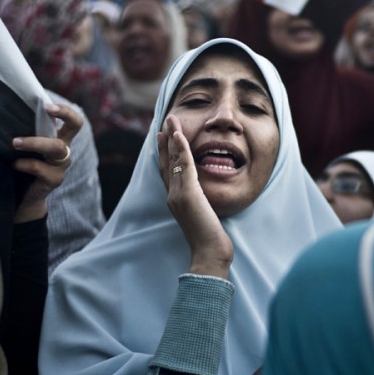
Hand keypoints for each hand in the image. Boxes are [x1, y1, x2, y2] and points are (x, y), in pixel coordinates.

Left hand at [11, 102, 82, 222]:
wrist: (23, 196)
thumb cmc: (22, 163)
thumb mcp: (26, 145)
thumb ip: (25, 130)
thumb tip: (4, 106)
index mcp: (59, 138)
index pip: (73, 120)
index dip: (66, 110)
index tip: (48, 105)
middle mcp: (64, 149)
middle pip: (75, 126)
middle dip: (63, 114)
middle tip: (46, 108)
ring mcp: (61, 165)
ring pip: (57, 147)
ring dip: (35, 142)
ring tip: (15, 142)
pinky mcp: (54, 179)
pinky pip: (40, 168)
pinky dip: (25, 164)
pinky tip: (14, 164)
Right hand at [157, 115, 233, 278]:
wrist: (209, 254)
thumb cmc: (210, 240)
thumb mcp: (203, 216)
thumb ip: (200, 204)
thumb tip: (204, 198)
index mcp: (176, 201)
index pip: (168, 172)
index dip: (165, 153)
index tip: (164, 137)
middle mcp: (173, 196)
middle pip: (167, 163)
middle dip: (165, 141)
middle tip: (164, 121)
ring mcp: (179, 195)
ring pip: (173, 161)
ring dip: (172, 138)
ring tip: (171, 120)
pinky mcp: (188, 195)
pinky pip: (184, 167)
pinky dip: (181, 151)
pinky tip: (180, 137)